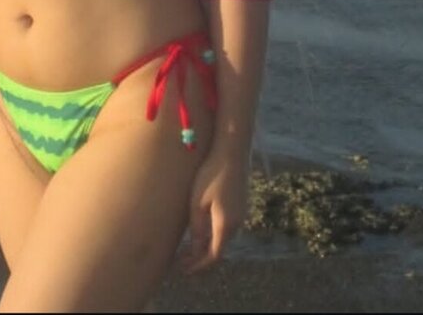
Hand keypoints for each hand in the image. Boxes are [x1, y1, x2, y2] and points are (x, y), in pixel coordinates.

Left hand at [183, 150, 248, 272]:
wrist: (232, 152)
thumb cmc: (211, 174)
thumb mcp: (198, 202)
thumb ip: (197, 228)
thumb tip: (195, 250)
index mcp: (226, 225)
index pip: (213, 256)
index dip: (198, 266)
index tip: (183, 269)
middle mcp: (237, 224)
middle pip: (219, 249)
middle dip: (200, 257)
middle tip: (181, 260)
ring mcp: (241, 214)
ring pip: (222, 238)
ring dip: (206, 245)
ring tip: (187, 247)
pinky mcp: (240, 204)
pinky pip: (226, 227)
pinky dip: (213, 234)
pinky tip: (201, 229)